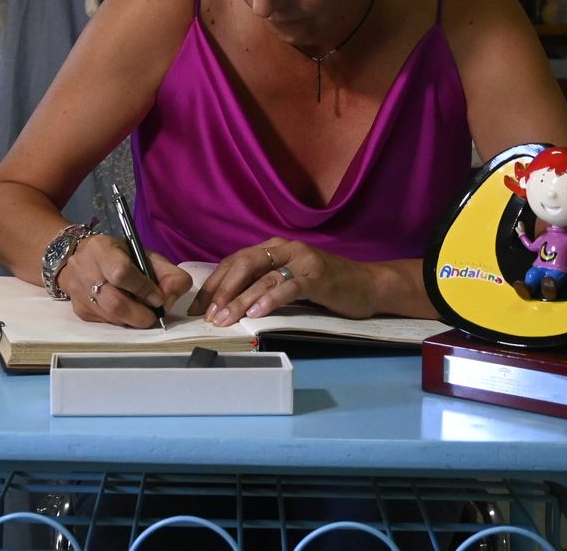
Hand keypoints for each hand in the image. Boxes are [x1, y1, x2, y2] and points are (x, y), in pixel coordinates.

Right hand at [57, 234, 191, 328]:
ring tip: (142, 311)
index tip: (158, 297)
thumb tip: (171, 297)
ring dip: (133, 319)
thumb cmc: (117, 255)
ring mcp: (78, 293)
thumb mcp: (143, 254)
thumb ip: (166, 272)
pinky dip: (122, 321)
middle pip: (114, 302)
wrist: (77, 257)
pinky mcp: (80, 310)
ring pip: (111, 316)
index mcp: (101, 249)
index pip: (121, 273)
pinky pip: (106, 322)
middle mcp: (84, 270)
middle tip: (153, 314)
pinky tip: (126, 311)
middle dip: (140, 314)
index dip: (143, 288)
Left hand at [189, 239, 376, 326]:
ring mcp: (302, 261)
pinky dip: (270, 299)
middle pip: (243, 264)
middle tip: (207, 315)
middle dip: (222, 290)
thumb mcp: (288, 281)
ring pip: (263, 277)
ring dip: (240, 299)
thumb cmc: (326, 287)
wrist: (368, 285)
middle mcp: (285, 249)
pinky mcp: (318, 277)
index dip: (214, 284)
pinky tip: (256, 313)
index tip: (198, 307)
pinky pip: (289, 287)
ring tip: (225, 318)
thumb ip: (263, 284)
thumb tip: (227, 304)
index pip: (234, 261)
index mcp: (274, 248)